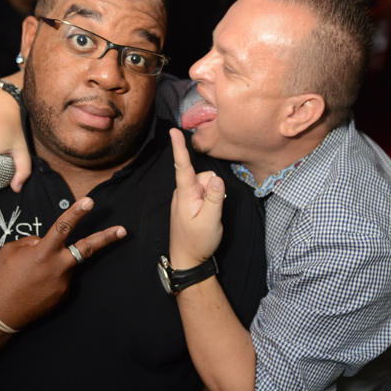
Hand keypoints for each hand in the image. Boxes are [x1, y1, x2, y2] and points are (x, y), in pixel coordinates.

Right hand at [0, 198, 125, 329]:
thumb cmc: (1, 278)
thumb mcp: (10, 250)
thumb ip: (32, 241)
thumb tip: (46, 241)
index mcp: (42, 253)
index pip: (62, 227)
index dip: (76, 213)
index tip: (89, 201)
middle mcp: (57, 267)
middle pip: (87, 248)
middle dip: (106, 238)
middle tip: (123, 230)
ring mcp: (63, 283)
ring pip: (66, 263)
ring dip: (55, 263)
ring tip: (32, 276)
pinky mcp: (64, 295)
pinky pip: (62, 278)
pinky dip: (52, 277)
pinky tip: (36, 286)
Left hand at [169, 128, 224, 267]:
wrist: (188, 260)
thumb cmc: (198, 241)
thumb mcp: (211, 220)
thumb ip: (215, 197)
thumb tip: (217, 177)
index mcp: (185, 194)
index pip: (182, 166)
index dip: (179, 147)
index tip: (173, 131)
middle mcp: (182, 193)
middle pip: (202, 176)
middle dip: (212, 187)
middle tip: (211, 210)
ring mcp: (184, 198)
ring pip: (204, 185)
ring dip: (211, 196)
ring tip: (207, 215)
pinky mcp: (188, 203)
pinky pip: (202, 193)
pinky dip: (208, 201)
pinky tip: (205, 215)